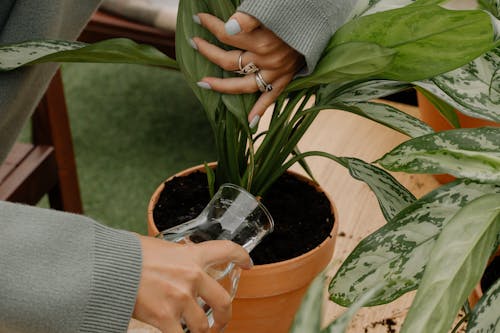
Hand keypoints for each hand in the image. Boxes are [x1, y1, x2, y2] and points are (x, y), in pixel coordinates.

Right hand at [133, 236, 251, 332]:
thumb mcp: (161, 247)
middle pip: (223, 302)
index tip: (248, 264)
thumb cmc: (129, 253)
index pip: (227, 250)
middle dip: (225, 316)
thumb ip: (176, 257)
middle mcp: (192, 277)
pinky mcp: (164, 318)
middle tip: (221, 322)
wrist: (108, 265)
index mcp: (192, 255)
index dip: (241, 257)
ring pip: (202, 326)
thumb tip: (177, 262)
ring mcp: (180, 299)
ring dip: (202, 332)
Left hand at [192, 12, 304, 125]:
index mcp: (262, 40)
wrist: (322, 22)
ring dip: (222, 86)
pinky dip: (260, 110)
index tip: (198, 18)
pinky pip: (270, 98)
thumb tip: (230, 25)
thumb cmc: (295, 13)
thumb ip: (251, 17)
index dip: (210, 25)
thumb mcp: (273, 10)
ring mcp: (275, 73)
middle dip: (208, 52)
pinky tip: (249, 122)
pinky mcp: (285, 79)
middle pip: (229, 61)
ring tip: (204, 83)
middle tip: (194, 43)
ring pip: (243, 85)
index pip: (227, 34)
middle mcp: (267, 60)